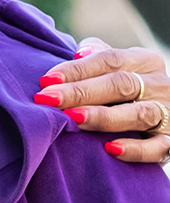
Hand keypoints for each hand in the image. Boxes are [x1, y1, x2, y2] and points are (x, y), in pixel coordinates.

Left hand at [34, 37, 169, 163]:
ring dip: (103, 116)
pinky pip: (159, 147)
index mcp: (145, 61)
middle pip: (121, 85)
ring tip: (73, 118)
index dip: (77, 69)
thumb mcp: (113, 66)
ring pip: (139, 114)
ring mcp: (168, 113)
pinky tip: (110, 148)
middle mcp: (160, 85)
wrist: (156, 115)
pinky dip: (137, 149)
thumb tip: (78, 54)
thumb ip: (96, 56)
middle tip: (48, 99)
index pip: (110, 60)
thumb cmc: (120, 87)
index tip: (46, 80)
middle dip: (80, 92)